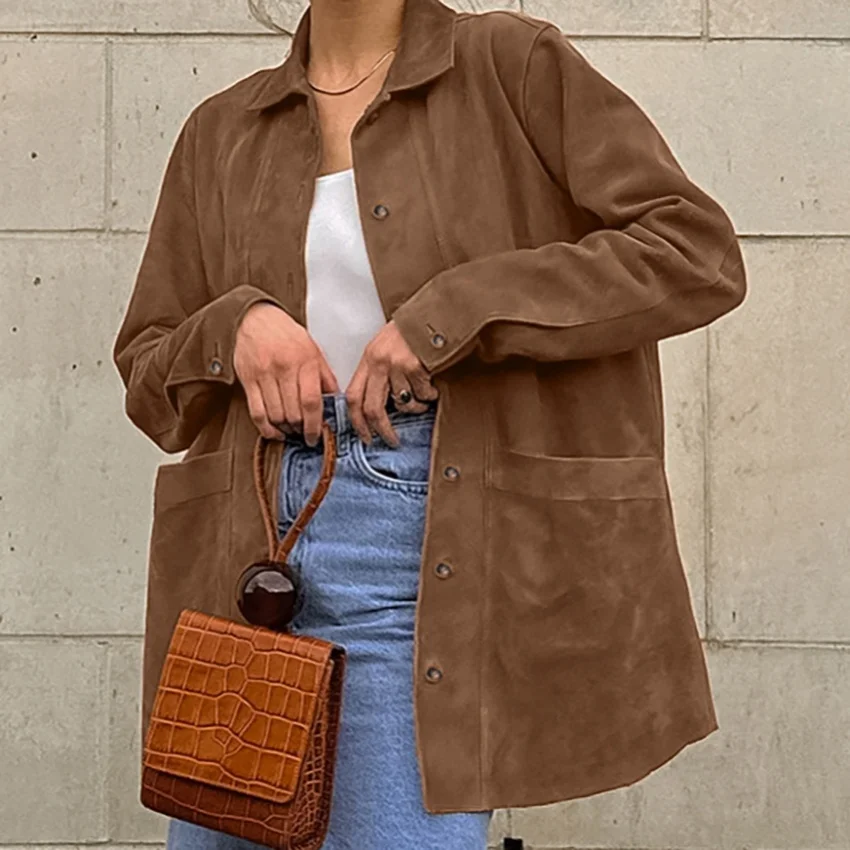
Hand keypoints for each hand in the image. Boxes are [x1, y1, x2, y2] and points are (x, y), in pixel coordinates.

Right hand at [234, 302, 338, 444]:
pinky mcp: (247, 380)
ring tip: (291, 429)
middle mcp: (284, 368)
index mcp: (305, 361)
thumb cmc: (286, 335)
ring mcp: (264, 375)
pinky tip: (274, 431)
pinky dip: (266, 428)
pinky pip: (256, 413)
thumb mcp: (312, 350)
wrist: (255, 318)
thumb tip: (336, 400)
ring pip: (276, 415)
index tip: (316, 435)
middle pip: (294, 412)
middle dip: (301, 429)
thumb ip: (325, 376)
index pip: (311, 402)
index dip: (314, 425)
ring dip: (285, 429)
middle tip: (304, 432)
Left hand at [345, 319, 438, 446]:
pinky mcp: (415, 366)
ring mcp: (396, 364)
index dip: (357, 422)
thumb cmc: (413, 333)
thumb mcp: (386, 349)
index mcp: (368, 359)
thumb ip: (378, 374)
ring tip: (423, 399)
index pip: (352, 397)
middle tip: (391, 440)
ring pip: (402, 403)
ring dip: (415, 407)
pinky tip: (432, 386)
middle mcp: (378, 362)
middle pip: (372, 408)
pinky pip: (422, 395)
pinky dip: (429, 396)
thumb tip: (376, 409)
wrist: (436, 313)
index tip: (364, 436)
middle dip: (382, 430)